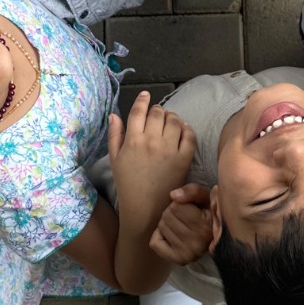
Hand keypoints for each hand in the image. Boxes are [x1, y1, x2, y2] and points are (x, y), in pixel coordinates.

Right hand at [108, 91, 196, 223]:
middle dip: (157, 110)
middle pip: (157, 113)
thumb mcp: (115, 160)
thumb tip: (114, 114)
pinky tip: (182, 130)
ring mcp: (169, 149)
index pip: (138, 111)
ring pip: (174, 121)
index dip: (142, 100)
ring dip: (172, 117)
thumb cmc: (128, 184)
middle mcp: (151, 141)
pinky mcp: (184, 159)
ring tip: (169, 121)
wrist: (146, 209)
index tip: (145, 95)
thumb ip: (115, 135)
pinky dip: (186, 129)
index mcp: (132, 140)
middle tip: (157, 114)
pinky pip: (189, 135)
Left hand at [149, 183, 212, 265]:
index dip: (181, 203)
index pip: (176, 206)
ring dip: (168, 223)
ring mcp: (188, 254)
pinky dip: (159, 236)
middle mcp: (198, 244)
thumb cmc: (209, 213)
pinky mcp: (179, 260)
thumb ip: (193, 191)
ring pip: (161, 227)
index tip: (190, 208)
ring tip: (181, 225)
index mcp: (206, 227)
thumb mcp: (205, 197)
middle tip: (184, 217)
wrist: (215, 236)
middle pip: (167, 216)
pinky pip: (155, 243)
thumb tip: (173, 195)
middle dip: (173, 212)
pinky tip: (172, 235)